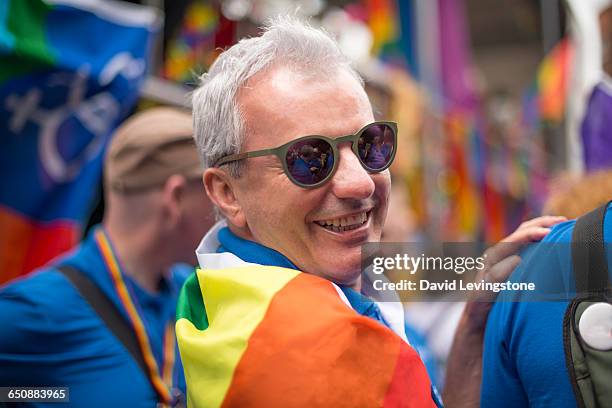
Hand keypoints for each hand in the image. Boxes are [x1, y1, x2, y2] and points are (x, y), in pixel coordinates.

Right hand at [443, 215, 565, 406]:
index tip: (557, 223)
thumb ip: (521, 300)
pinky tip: (516, 266)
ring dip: (515, 246)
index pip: (511, 252)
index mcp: (494, 289)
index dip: (531, 233)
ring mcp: (475, 303)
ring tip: (540, 237)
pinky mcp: (471, 319)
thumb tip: (541, 280)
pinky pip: (483, 293)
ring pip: (490, 265)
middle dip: (527, 231)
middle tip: (554, 224)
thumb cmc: (491, 360)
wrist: (467, 388)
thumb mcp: (512, 323)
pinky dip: (498, 277)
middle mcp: (482, 291)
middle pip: (500, 250)